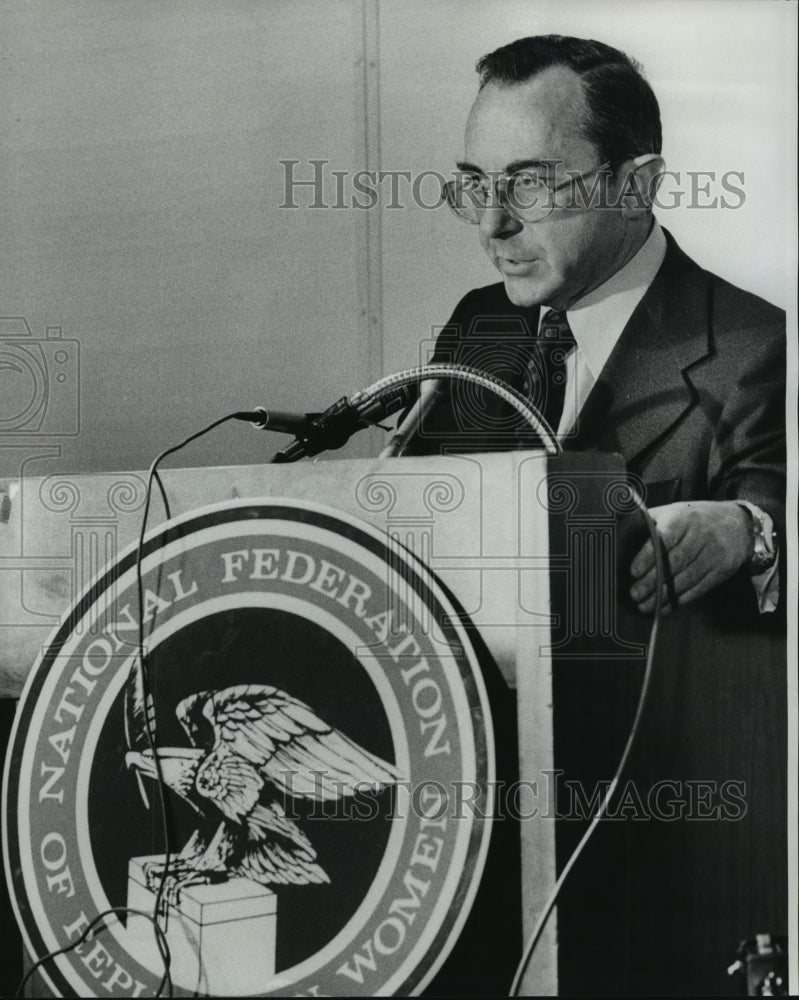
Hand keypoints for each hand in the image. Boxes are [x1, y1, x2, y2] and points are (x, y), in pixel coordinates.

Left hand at [629, 501, 750, 613]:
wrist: (739, 523)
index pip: (664, 538)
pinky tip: (665, 607)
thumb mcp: (674, 511)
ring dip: (664, 595)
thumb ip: (651, 522)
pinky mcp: (723, 570)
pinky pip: (699, 588)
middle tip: (635, 594)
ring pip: (687, 578)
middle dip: (653, 581)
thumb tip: (622, 534)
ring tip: (645, 605)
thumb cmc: (694, 519)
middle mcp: (701, 535)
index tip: (633, 572)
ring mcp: (714, 553)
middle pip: (675, 561)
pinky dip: (680, 600)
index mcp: (684, 518)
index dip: (648, 556)